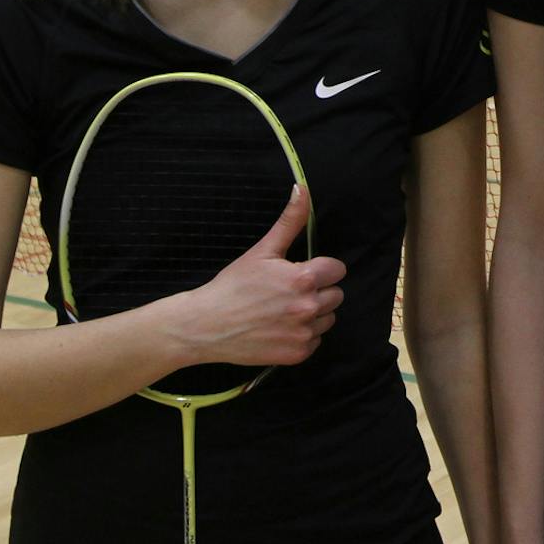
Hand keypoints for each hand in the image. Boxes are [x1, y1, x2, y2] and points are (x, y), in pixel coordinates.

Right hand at [167, 185, 344, 366]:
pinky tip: (280, 328)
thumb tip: (303, 188)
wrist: (205, 325)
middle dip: (318, 291)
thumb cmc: (233, 286)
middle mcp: (308, 307)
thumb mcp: (262, 250)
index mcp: (303, 279)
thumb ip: (289, 221)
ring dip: (313, 314)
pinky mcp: (297, 354)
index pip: (337, 270)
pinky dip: (303, 336)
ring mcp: (303, 333)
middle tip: (288, 292)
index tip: (302, 272)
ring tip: (284, 310)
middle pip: (336, 295)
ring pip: (328, 319)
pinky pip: (315, 341)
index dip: (321, 269)